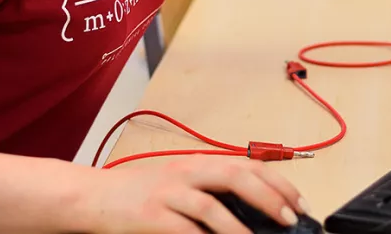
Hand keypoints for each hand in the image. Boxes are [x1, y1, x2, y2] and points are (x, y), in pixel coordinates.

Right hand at [73, 159, 307, 233]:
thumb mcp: (178, 184)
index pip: (248, 165)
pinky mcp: (150, 216)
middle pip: (235, 176)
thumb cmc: (137, 193)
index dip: (278, 183)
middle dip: (269, 197)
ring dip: (238, 227)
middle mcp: (185, 173)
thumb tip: (253, 212)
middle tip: (289, 219)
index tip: (299, 203)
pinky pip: (183, 230)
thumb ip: (211, 192)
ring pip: (211, 205)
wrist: (91, 197)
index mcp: (197, 164)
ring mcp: (167, 193)